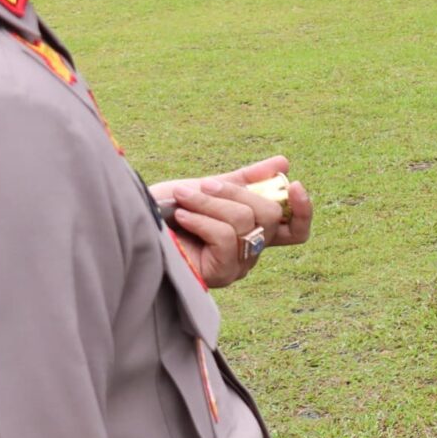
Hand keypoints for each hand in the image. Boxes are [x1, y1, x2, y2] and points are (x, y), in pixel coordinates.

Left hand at [155, 157, 309, 288]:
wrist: (133, 227)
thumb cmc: (167, 213)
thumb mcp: (210, 188)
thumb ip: (245, 180)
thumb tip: (283, 163)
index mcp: (254, 231)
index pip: (296, 229)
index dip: (303, 209)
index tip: (294, 184)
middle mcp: (251, 251)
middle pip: (270, 216)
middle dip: (234, 192)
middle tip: (205, 184)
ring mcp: (238, 265)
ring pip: (244, 222)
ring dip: (209, 202)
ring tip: (182, 198)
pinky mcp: (221, 274)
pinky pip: (226, 237)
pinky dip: (201, 220)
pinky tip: (182, 217)